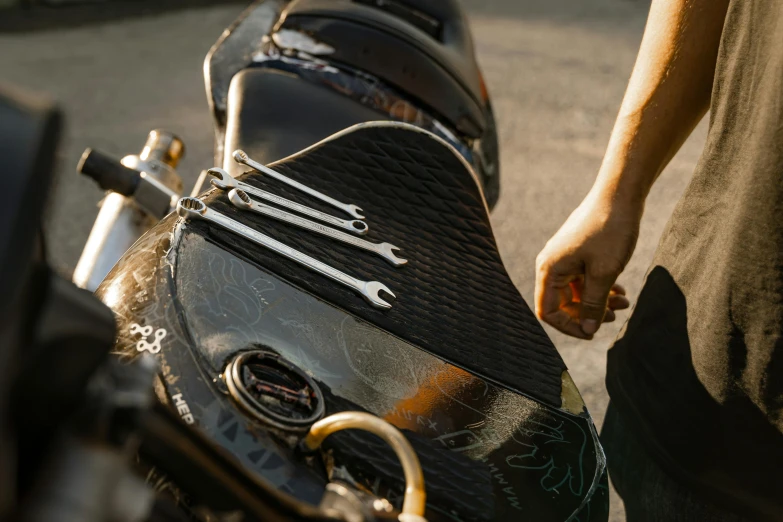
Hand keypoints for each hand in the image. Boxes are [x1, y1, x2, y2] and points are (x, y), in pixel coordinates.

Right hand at [535, 192, 639, 338]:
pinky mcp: (578, 252)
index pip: (548, 311)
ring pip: (576, 292)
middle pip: (562, 303)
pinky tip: (620, 291)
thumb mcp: (604, 273)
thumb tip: (587, 330)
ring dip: (598, 302)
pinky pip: (584, 279)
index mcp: (549, 270)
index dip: (568, 326)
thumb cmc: (609, 231)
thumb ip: (593, 305)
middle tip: (615, 316)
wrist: (620, 195)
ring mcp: (565, 257)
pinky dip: (601, 288)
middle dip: (588, 314)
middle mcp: (552, 264)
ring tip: (623, 304)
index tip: (593, 332)